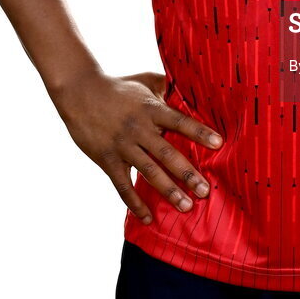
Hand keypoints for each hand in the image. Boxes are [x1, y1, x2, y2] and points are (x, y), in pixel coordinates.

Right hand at [52, 70, 222, 225]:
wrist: (81, 93)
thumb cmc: (118, 86)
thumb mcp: (145, 80)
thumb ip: (166, 85)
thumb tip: (189, 84)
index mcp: (151, 108)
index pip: (179, 121)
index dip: (199, 132)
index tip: (219, 144)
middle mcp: (139, 128)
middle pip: (167, 153)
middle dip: (187, 173)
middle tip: (205, 190)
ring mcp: (122, 146)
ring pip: (149, 172)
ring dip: (168, 191)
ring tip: (186, 206)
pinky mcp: (107, 159)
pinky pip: (123, 185)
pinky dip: (134, 203)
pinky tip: (147, 218)